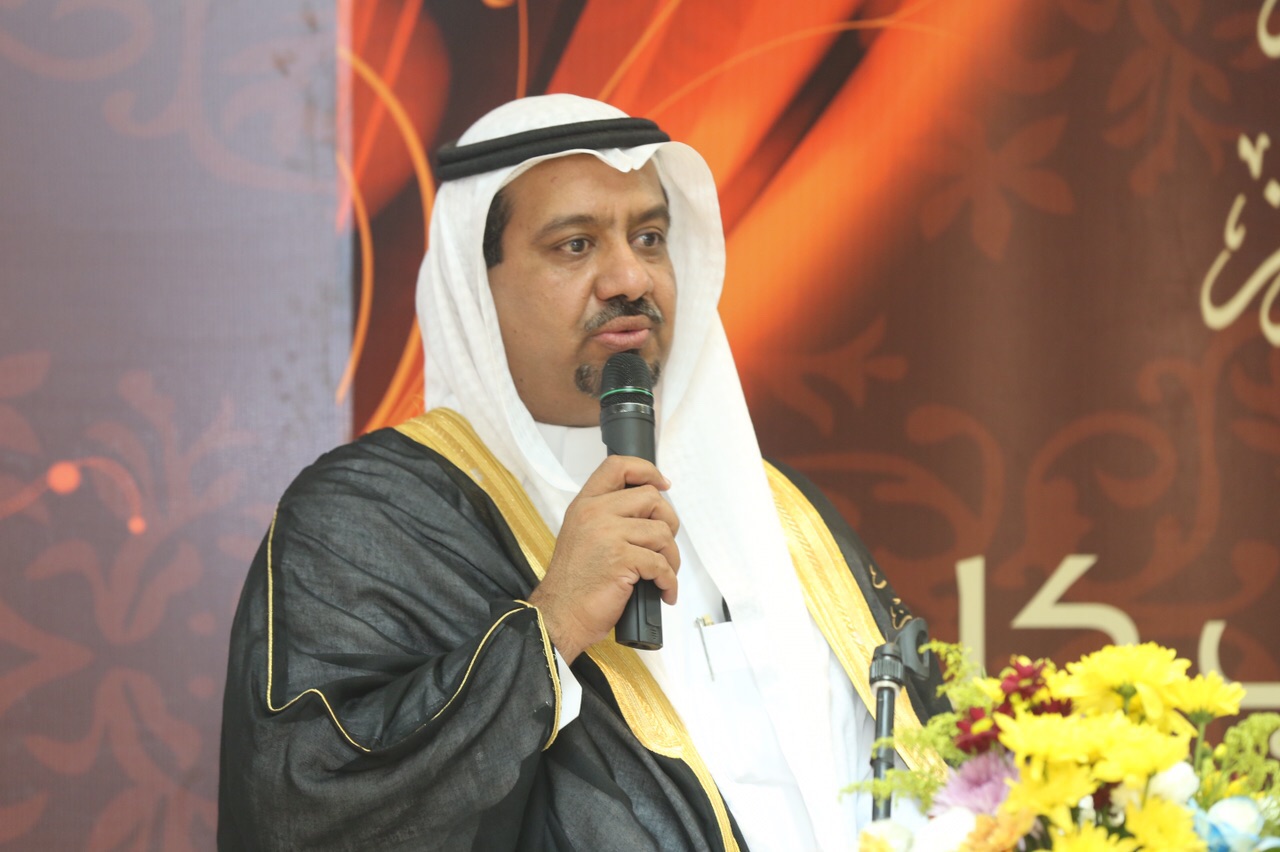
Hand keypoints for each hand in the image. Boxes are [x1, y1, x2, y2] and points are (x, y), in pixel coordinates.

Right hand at [528, 455, 678, 662]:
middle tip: (663, 545)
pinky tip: (664, 591)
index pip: (618, 466)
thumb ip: (607, 517)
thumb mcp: (582, 536)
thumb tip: (648, 512)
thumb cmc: (573, 583)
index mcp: (585, 505)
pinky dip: (669, 581)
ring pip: (662, 531)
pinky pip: (661, 564)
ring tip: (663, 574)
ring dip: (671, 557)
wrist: (559, 615)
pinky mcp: (621, 559)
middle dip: (668, 521)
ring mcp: (608, 535)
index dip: (647, 470)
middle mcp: (595, 513)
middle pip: (652, 497)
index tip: (663, 483)